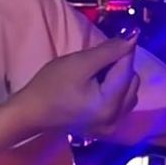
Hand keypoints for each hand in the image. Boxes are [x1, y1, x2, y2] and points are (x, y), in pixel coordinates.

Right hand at [9, 33, 139, 138]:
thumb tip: (134, 37)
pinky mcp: (105, 127)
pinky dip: (114, 92)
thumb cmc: (51, 86)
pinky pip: (121, 104)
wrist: (31, 112)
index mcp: (110, 105)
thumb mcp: (80, 63)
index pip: (128, 68)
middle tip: (93, 64)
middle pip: (132, 82)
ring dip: (118, 80)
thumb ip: (109, 50)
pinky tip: (96, 89)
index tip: (105, 44)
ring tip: (94, 77)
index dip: (120, 51)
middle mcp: (116, 119)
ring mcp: (111, 126)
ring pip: (129, 93)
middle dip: (118, 68)